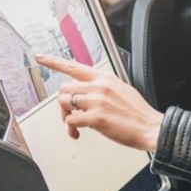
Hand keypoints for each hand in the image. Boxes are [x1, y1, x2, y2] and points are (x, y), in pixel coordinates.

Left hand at [34, 54, 162, 151]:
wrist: (150, 127)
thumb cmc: (138, 113)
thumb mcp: (122, 89)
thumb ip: (103, 87)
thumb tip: (88, 90)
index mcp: (105, 78)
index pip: (74, 66)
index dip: (54, 62)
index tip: (40, 57)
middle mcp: (99, 86)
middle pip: (64, 89)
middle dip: (63, 104)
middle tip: (70, 114)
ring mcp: (97, 101)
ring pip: (64, 104)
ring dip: (65, 117)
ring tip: (76, 125)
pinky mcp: (96, 118)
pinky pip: (70, 121)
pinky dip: (70, 129)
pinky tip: (78, 133)